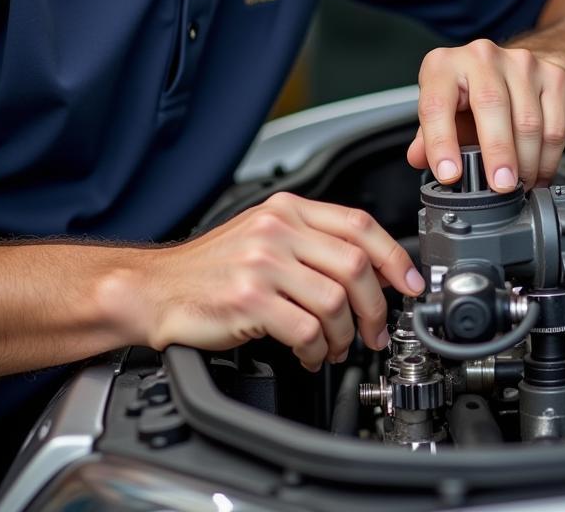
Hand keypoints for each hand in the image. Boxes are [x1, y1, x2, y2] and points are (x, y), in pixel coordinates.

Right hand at [140, 192, 424, 370]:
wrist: (154, 289)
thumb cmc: (211, 268)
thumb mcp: (263, 234)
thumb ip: (311, 241)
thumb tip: (369, 268)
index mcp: (287, 209)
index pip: (359, 224)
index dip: (393, 256)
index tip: (410, 283)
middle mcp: (277, 229)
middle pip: (355, 265)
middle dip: (375, 306)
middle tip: (374, 331)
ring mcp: (262, 263)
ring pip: (335, 300)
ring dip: (344, 335)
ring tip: (335, 347)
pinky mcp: (249, 300)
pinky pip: (306, 329)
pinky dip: (316, 349)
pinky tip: (308, 354)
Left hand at [407, 40, 564, 191]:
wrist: (515, 68)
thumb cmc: (472, 91)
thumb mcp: (443, 109)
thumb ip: (427, 136)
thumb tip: (418, 158)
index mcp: (444, 65)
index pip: (437, 104)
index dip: (441, 143)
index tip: (450, 174)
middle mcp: (481, 57)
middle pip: (491, 105)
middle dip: (496, 153)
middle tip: (498, 186)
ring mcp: (521, 63)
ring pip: (528, 121)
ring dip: (525, 163)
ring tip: (517, 184)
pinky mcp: (552, 77)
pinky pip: (554, 127)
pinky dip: (547, 160)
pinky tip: (537, 174)